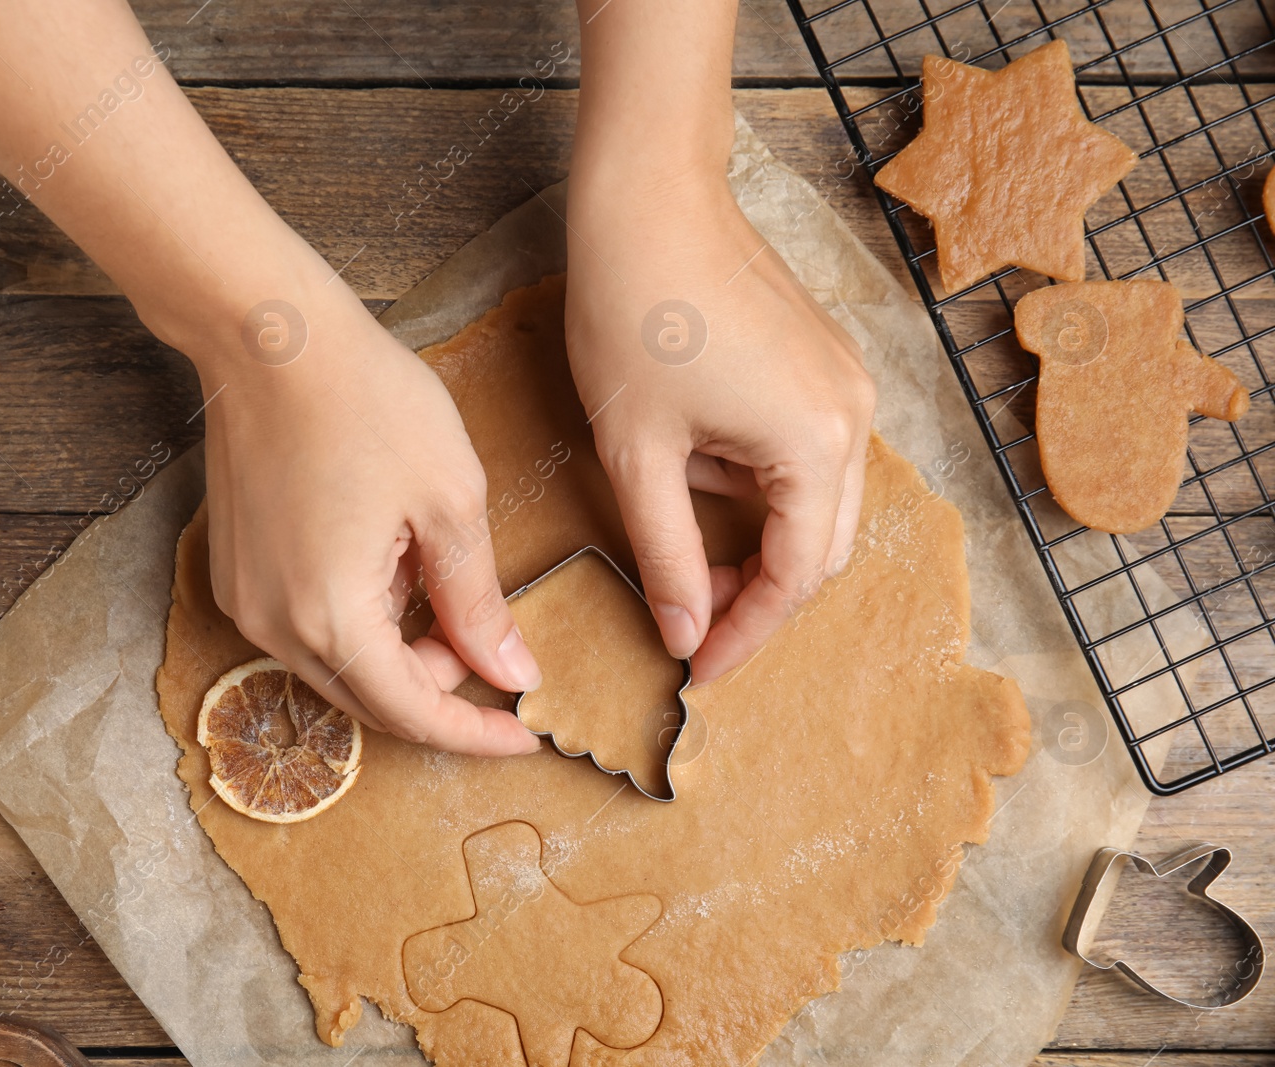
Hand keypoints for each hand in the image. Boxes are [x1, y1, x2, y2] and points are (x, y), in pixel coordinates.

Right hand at [165, 256, 542, 755]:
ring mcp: (246, 602)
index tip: (523, 733)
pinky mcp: (235, 575)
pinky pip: (307, 629)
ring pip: (339, 668)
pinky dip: (359, 624)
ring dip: (399, 653)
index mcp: (331, 616)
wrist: (270, 340)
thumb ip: (478, 604)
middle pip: (371, 701)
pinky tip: (391, 567)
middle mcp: (274, 626)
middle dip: (440, 691)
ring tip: (440, 586)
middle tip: (493, 649)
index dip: (474, 733)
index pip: (414, 713)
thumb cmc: (365, 401)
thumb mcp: (451, 502)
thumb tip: (510, 674)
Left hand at [565, 174, 875, 683]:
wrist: (649, 199)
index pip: (795, 578)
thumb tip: (683, 635)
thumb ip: (666, 556)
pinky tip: (695, 462)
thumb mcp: (638, 454)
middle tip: (688, 619)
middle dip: (754, 593)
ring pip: (815, 502)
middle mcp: (854, 416)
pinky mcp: (826, 361)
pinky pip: (806, 452)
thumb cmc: (634, 314)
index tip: (695, 669)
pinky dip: (758, 483)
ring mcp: (849, 383)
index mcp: (816, 444)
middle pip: (820, 547)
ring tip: (674, 520)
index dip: (743, 633)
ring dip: (753, 535)